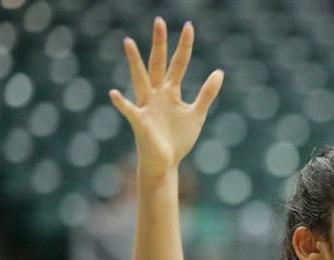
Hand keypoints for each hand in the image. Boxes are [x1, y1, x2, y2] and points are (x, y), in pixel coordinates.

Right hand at [109, 18, 222, 177]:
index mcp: (170, 91)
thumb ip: (207, 93)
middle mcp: (156, 94)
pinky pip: (129, 111)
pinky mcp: (140, 122)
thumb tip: (219, 71)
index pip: (178, 63)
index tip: (188, 26)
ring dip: (134, 62)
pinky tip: (114, 93)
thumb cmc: (178, 138)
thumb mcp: (197, 114)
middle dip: (159, 44)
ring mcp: (147, 106)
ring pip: (140, 79)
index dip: (184, 46)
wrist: (166, 163)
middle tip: (159, 21)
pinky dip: (122, 103)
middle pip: (158, 64)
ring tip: (129, 42)